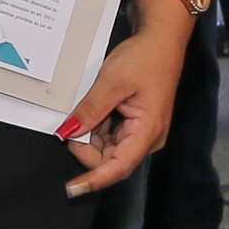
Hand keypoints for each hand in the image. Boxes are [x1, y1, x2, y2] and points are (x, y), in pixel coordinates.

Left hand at [58, 9, 186, 193]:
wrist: (161, 41)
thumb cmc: (145, 58)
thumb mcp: (111, 81)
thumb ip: (89, 110)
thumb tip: (68, 132)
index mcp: (147, 131)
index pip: (117, 167)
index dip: (94, 179)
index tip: (72, 188)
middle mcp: (147, 138)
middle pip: (110, 159)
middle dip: (87, 147)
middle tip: (74, 123)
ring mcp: (142, 132)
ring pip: (109, 148)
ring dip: (92, 136)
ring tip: (91, 107)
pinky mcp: (136, 125)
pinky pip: (112, 136)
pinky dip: (98, 128)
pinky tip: (96, 109)